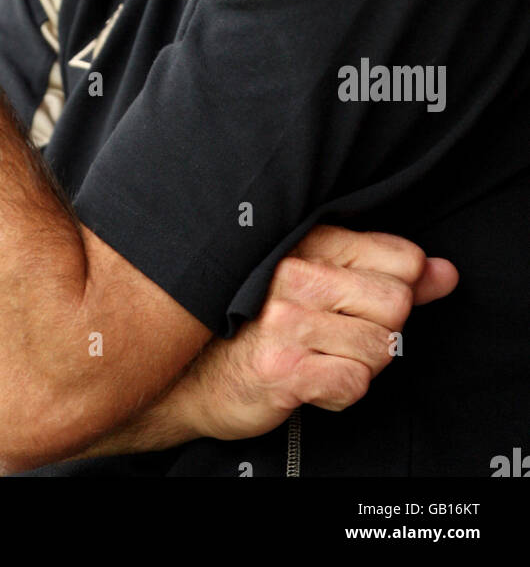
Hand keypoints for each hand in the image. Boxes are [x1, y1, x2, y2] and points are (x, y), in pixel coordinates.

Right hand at [173, 226, 458, 441]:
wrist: (189, 374)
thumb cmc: (259, 323)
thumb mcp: (322, 282)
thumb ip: (387, 274)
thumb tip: (446, 272)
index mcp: (308, 242)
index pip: (402, 258)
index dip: (399, 289)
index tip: (366, 302)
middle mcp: (295, 273)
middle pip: (397, 303)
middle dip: (380, 330)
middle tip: (339, 334)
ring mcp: (287, 321)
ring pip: (381, 348)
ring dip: (360, 365)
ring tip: (321, 356)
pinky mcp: (283, 369)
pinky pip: (354, 384)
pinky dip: (340, 392)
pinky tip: (312, 381)